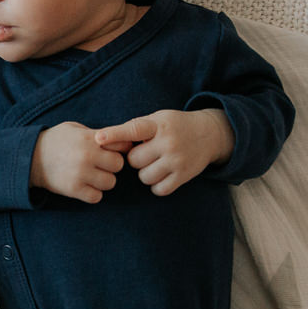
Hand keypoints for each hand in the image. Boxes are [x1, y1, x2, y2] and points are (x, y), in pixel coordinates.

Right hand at [30, 122, 130, 203]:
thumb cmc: (56, 141)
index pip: (121, 145)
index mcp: (89, 138)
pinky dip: (93, 193)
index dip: (119, 149)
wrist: (30, 157)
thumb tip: (122, 141)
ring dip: (103, 181)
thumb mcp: (75, 128)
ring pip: (110, 183)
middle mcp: (87, 155)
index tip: (111, 151)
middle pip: (118, 165)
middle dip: (112, 165)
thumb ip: (97, 134)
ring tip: (92, 176)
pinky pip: (96, 197)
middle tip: (101, 165)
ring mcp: (80, 174)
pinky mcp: (73, 189)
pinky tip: (85, 186)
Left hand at [96, 109, 233, 196]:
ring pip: (144, 177)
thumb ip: (135, 128)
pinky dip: (156, 185)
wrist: (209, 134)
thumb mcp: (158, 119)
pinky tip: (161, 174)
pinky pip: (159, 189)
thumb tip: (104, 140)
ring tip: (155, 163)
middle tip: (146, 153)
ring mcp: (177, 160)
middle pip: (134, 160)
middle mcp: (168, 143)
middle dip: (136, 159)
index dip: (115, 134)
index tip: (98, 138)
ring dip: (145, 173)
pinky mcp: (184, 176)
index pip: (133, 130)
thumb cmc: (174, 126)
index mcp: (158, 125)